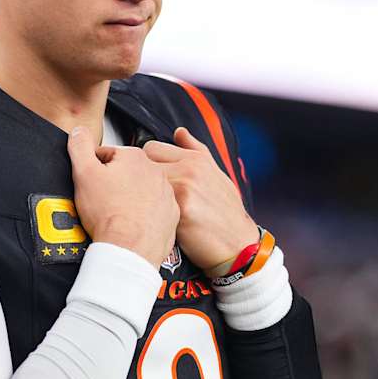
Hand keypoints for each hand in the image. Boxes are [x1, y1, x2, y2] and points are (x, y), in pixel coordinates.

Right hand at [67, 126, 178, 267]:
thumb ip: (79, 146)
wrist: (128, 249)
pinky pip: (154, 210)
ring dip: (130, 198)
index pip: (109, 155)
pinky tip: (131, 223)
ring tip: (116, 213)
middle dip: (114, 183)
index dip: (94, 168)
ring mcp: (166, 194)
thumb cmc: (109, 215)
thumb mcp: (83, 173)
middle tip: (102, 200)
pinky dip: (144, 215)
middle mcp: (155, 172)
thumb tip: (79, 132)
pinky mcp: (171, 215)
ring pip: (143, 191)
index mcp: (134, 158)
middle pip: (127, 172)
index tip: (90, 182)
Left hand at [141, 127, 256, 273]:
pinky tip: (155, 222)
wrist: (238, 246)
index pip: (152, 147)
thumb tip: (179, 132)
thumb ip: (195, 151)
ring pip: (141, 182)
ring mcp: (184, 187)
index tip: (146, 178)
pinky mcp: (178, 210)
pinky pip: (149, 205)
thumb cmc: (226, 214)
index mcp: (197, 159)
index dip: (145, 165)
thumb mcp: (217, 175)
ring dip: (140, 195)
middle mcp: (190, 168)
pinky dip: (147, 213)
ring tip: (148, 209)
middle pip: (142, 162)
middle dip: (139, 177)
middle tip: (144, 194)